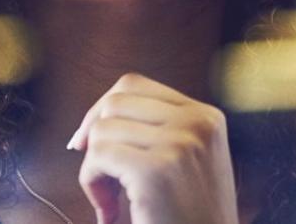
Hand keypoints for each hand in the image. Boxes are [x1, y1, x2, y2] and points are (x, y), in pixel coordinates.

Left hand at [68, 73, 238, 223]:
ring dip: (94, 167)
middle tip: (99, 175)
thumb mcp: (189, 162)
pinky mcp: (157, 170)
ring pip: (102, 129)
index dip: (102, 110)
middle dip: (94, 136)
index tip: (89, 142)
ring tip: (111, 200)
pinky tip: (109, 211)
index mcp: (206, 116)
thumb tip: (96, 118)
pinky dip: (92, 183)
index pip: (134, 85)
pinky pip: (98, 156)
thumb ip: (159, 131)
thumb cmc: (190, 219)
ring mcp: (180, 143)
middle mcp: (197, 122)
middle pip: (115, 101)